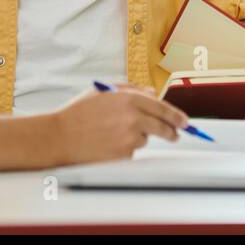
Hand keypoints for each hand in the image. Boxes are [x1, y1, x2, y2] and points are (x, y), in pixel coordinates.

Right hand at [52, 83, 188, 164]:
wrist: (59, 136)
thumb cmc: (78, 112)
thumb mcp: (103, 92)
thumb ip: (130, 89)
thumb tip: (152, 93)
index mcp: (128, 99)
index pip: (162, 107)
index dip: (176, 115)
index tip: (185, 121)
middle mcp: (132, 118)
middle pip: (163, 127)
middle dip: (172, 131)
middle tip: (175, 134)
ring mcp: (128, 138)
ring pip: (145, 139)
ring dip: (138, 137)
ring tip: (114, 133)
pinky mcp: (123, 154)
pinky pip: (132, 151)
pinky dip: (125, 148)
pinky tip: (107, 143)